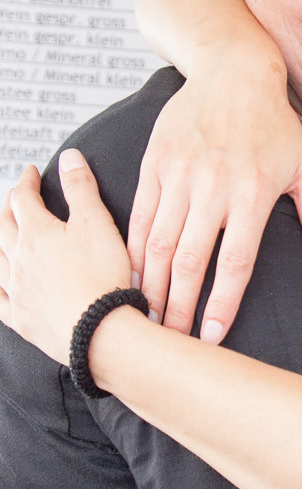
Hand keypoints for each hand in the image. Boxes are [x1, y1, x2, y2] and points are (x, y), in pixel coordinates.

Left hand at [0, 152, 131, 364]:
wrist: (100, 330)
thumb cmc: (103, 278)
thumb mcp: (97, 222)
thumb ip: (81, 187)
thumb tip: (69, 158)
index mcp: (36, 233)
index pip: (23, 198)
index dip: (27, 182)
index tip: (31, 174)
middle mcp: (19, 259)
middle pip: (3, 226)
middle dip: (8, 208)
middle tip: (15, 200)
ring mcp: (17, 290)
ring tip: (1, 238)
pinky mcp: (21, 318)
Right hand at [127, 72, 301, 341]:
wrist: (234, 71)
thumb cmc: (275, 125)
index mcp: (253, 194)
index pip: (234, 264)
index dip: (221, 305)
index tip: (213, 338)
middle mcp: (213, 186)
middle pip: (190, 262)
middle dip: (178, 309)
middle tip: (172, 343)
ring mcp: (179, 174)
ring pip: (158, 244)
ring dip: (152, 287)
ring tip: (149, 320)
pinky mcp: (154, 163)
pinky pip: (141, 217)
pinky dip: (133, 252)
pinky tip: (133, 278)